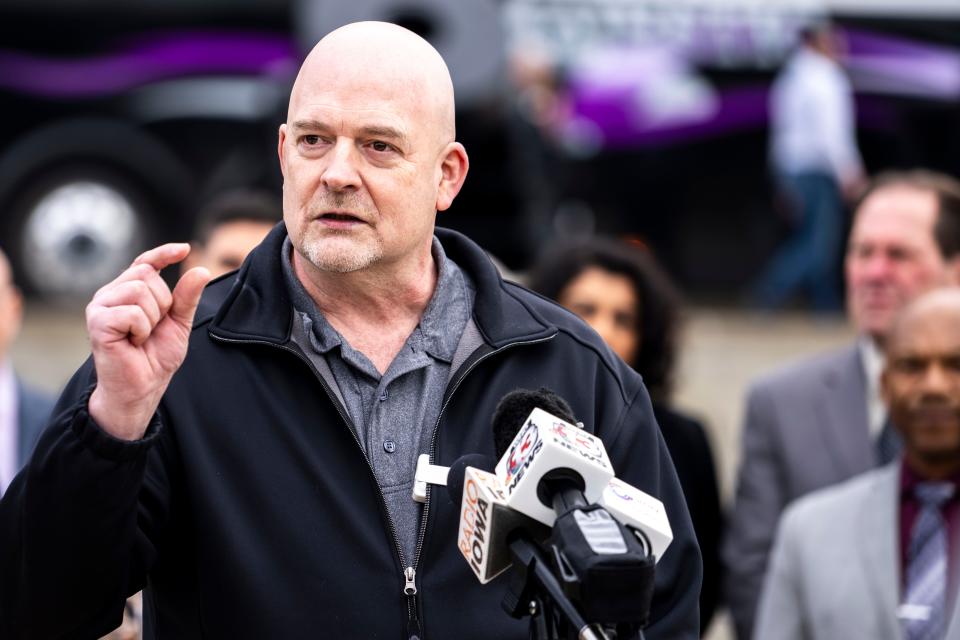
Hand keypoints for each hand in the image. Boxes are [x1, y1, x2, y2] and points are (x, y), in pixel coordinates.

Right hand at [87, 244, 210, 439]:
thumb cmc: (156, 357)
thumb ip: (187, 297)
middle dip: (162, 302)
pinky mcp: (97, 320)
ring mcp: (100, 305)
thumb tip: (202, 270)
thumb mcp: (179, 323)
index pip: (145, 262)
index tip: (185, 249)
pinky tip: (133, 342)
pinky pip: (132, 312)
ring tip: (141, 336)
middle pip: (146, 274)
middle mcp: (111, 293)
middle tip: (153, 328)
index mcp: (129, 291)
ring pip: (139, 289)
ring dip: (152, 318)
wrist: (142, 387)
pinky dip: (141, 329)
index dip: (164, 253)